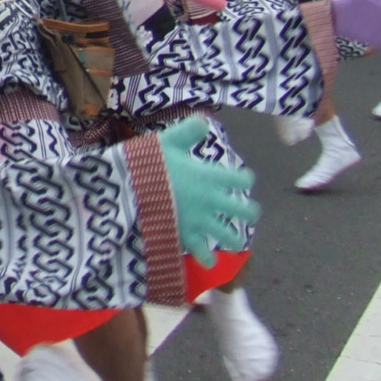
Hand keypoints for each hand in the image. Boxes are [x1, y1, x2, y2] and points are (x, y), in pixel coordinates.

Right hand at [158, 114, 259, 267]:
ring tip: (234, 241)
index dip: (244, 177)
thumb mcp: (167, 140)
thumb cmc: (148, 164)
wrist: (130, 191)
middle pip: (246, 211)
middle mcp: (213, 201)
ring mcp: (202, 222)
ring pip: (230, 236)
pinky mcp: (187, 238)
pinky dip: (207, 258)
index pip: (242, 179)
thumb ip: (188, 131)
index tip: (243, 177)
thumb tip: (204, 120)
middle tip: (249, 213)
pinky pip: (203, 253)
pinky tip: (209, 260)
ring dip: (233, 238)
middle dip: (250, 212)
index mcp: (211, 176)